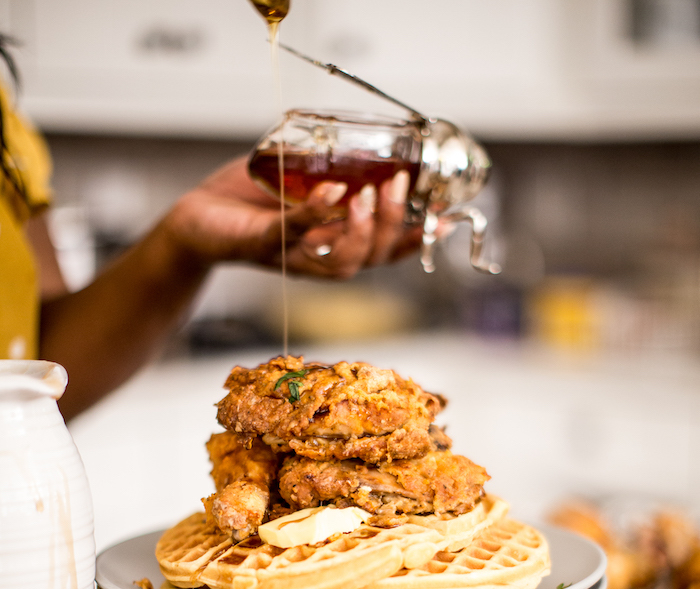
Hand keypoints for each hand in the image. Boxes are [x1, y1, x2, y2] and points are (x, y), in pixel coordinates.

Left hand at [161, 156, 422, 278]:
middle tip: (398, 187)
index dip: (415, 240)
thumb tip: (369, 141)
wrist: (197, 219)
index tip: (444, 219)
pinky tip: (331, 191)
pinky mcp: (261, 244)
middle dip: (392, 226)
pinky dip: (314, 214)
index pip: (383, 252)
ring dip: (361, 232)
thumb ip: (333, 172)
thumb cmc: (248, 201)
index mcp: (332, 245)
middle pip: (369, 259)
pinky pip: (293, 234)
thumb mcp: (300, 183)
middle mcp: (316, 259)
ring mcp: (291, 256)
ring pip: (340, 263)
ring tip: (366, 195)